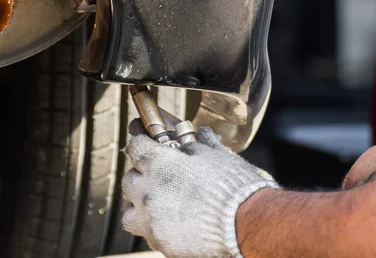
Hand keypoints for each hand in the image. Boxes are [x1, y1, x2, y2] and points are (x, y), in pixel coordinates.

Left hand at [121, 119, 278, 257]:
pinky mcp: (161, 241)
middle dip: (140, 176)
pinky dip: (156, 228)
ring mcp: (152, 219)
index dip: (140, 141)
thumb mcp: (215, 154)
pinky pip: (148, 234)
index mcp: (160, 164)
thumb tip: (201, 134)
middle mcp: (149, 191)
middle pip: (129, 180)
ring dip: (140, 207)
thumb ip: (200, 144)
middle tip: (156, 177)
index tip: (142, 139)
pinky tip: (171, 224)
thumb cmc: (232, 184)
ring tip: (157, 206)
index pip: (136, 147)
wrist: (247, 222)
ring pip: (130, 212)